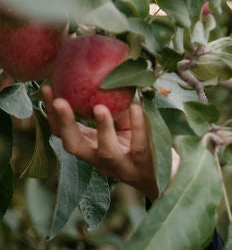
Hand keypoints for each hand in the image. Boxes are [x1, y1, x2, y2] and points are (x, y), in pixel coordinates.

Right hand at [42, 86, 160, 201]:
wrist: (165, 175)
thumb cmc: (138, 145)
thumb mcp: (120, 126)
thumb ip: (110, 106)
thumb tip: (103, 74)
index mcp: (90, 147)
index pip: (62, 132)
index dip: (52, 113)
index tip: (47, 89)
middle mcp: (99, 159)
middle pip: (73, 145)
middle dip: (65, 123)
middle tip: (60, 101)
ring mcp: (121, 165)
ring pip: (106, 151)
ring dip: (101, 128)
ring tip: (99, 108)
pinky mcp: (142, 166)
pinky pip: (139, 145)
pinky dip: (139, 125)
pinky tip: (136, 107)